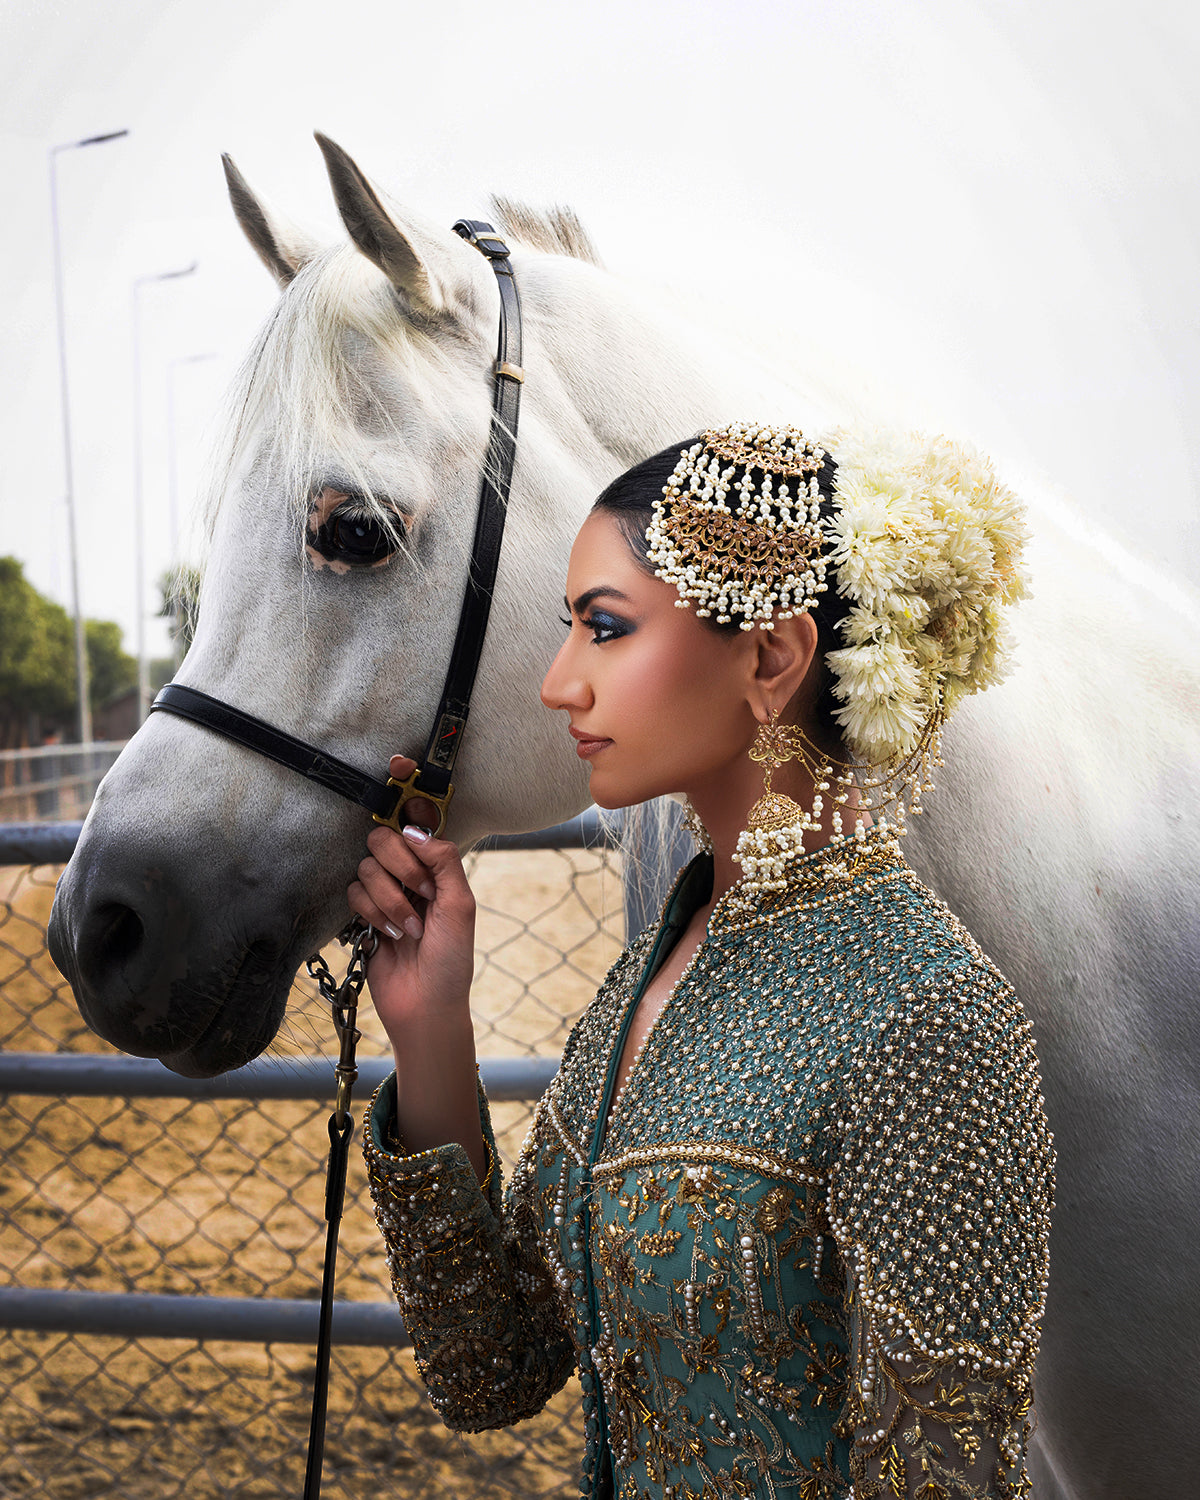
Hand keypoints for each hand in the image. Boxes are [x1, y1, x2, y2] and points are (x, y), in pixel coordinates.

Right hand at [347, 755, 476, 1048]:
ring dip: (389, 901)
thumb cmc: (452, 961)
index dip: (409, 791)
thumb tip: (413, 829)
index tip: (399, 761)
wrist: (425, 1007)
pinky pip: (353, 893)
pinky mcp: (362, 914)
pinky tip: (387, 936)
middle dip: (401, 866)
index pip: (420, 820)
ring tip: (408, 929)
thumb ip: (443, 861)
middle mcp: (411, 873)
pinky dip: (371, 915)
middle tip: (420, 893)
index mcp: (439, 866)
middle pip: (386, 837)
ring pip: (367, 867)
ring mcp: (385, 892)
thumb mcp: (459, 907)